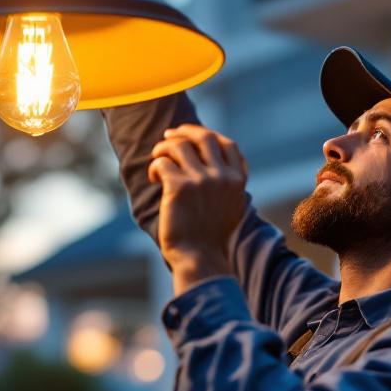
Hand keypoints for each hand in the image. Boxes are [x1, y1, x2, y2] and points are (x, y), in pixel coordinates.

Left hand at [148, 124, 249, 293]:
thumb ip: (228, 183)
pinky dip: (155, 167)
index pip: (228, 144)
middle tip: (168, 136)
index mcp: (237, 180)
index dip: (207, 135)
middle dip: (183, 132)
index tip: (191, 136)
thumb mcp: (232, 206)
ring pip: (179, 146)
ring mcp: (201, 180)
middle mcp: (222, 177)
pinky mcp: (179, 187)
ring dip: (163, 148)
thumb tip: (215, 160)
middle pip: (203, 137)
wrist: (200, 258)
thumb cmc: (211, 236)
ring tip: (157, 160)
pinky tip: (154, 179)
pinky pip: (162, 163)